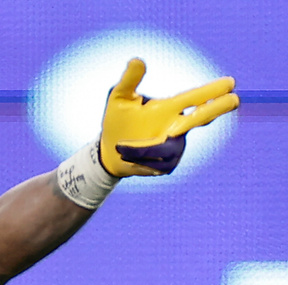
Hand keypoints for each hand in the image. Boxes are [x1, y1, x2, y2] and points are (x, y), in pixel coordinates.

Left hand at [100, 58, 238, 176]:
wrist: (109, 152)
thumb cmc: (117, 121)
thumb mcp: (118, 99)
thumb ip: (129, 81)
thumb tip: (136, 60)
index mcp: (169, 107)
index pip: (194, 97)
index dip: (211, 92)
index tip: (229, 83)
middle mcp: (177, 125)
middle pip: (202, 117)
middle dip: (216, 108)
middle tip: (234, 99)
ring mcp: (176, 145)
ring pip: (168, 147)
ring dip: (142, 148)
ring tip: (121, 147)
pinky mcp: (169, 164)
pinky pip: (160, 162)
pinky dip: (141, 160)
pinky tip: (130, 158)